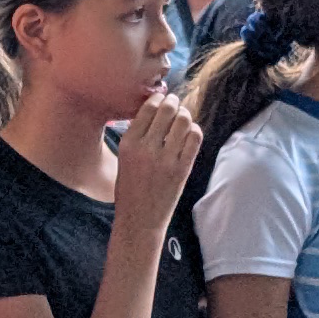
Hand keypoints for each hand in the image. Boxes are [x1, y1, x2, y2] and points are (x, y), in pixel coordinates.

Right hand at [111, 90, 201, 239]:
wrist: (139, 220)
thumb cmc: (130, 189)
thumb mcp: (123, 158)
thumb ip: (137, 136)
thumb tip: (156, 110)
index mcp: (128, 143)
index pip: (148, 108)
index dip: (158, 98)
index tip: (162, 97)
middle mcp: (147, 148)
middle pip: (167, 110)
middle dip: (173, 102)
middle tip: (175, 102)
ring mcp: (166, 159)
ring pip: (183, 121)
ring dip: (185, 114)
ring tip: (183, 117)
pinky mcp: (182, 169)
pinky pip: (194, 138)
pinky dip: (195, 130)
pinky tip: (190, 133)